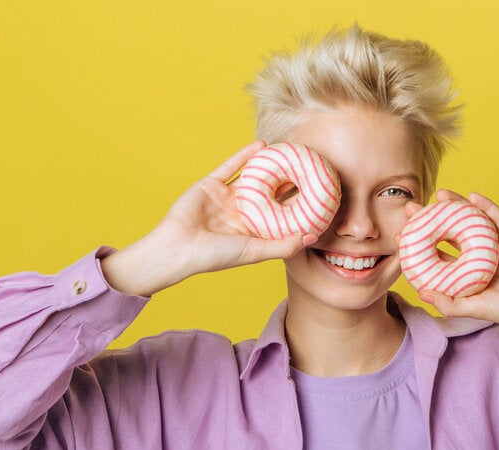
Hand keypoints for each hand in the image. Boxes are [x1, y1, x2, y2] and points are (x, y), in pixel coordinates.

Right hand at [101, 140, 316, 296]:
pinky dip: (245, 155)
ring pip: (253, 177)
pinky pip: (231, 166)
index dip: (300, 205)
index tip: (320, 194)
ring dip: (270, 164)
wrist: (177, 248)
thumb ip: (283, 245)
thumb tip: (313, 237)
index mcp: (253, 230)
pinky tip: (262, 145)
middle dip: (288, 180)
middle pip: (270, 193)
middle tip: (310, 166)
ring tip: (289, 151)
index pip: (282, 215)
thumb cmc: (216, 256)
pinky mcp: (211, 184)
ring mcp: (226, 197)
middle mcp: (242, 213)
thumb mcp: (255, 252)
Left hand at [410, 190, 498, 332]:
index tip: (400, 233)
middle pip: (449, 232)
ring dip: (455, 206)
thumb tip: (421, 292)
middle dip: (430, 219)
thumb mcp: (475, 309)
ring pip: (471, 221)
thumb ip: (449, 304)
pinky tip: (472, 196)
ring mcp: (495, 244)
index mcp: (466, 273)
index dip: (419, 244)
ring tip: (438, 195)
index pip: (437, 255)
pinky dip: (486, 206)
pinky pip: (498, 217)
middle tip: (410, 207)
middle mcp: (477, 257)